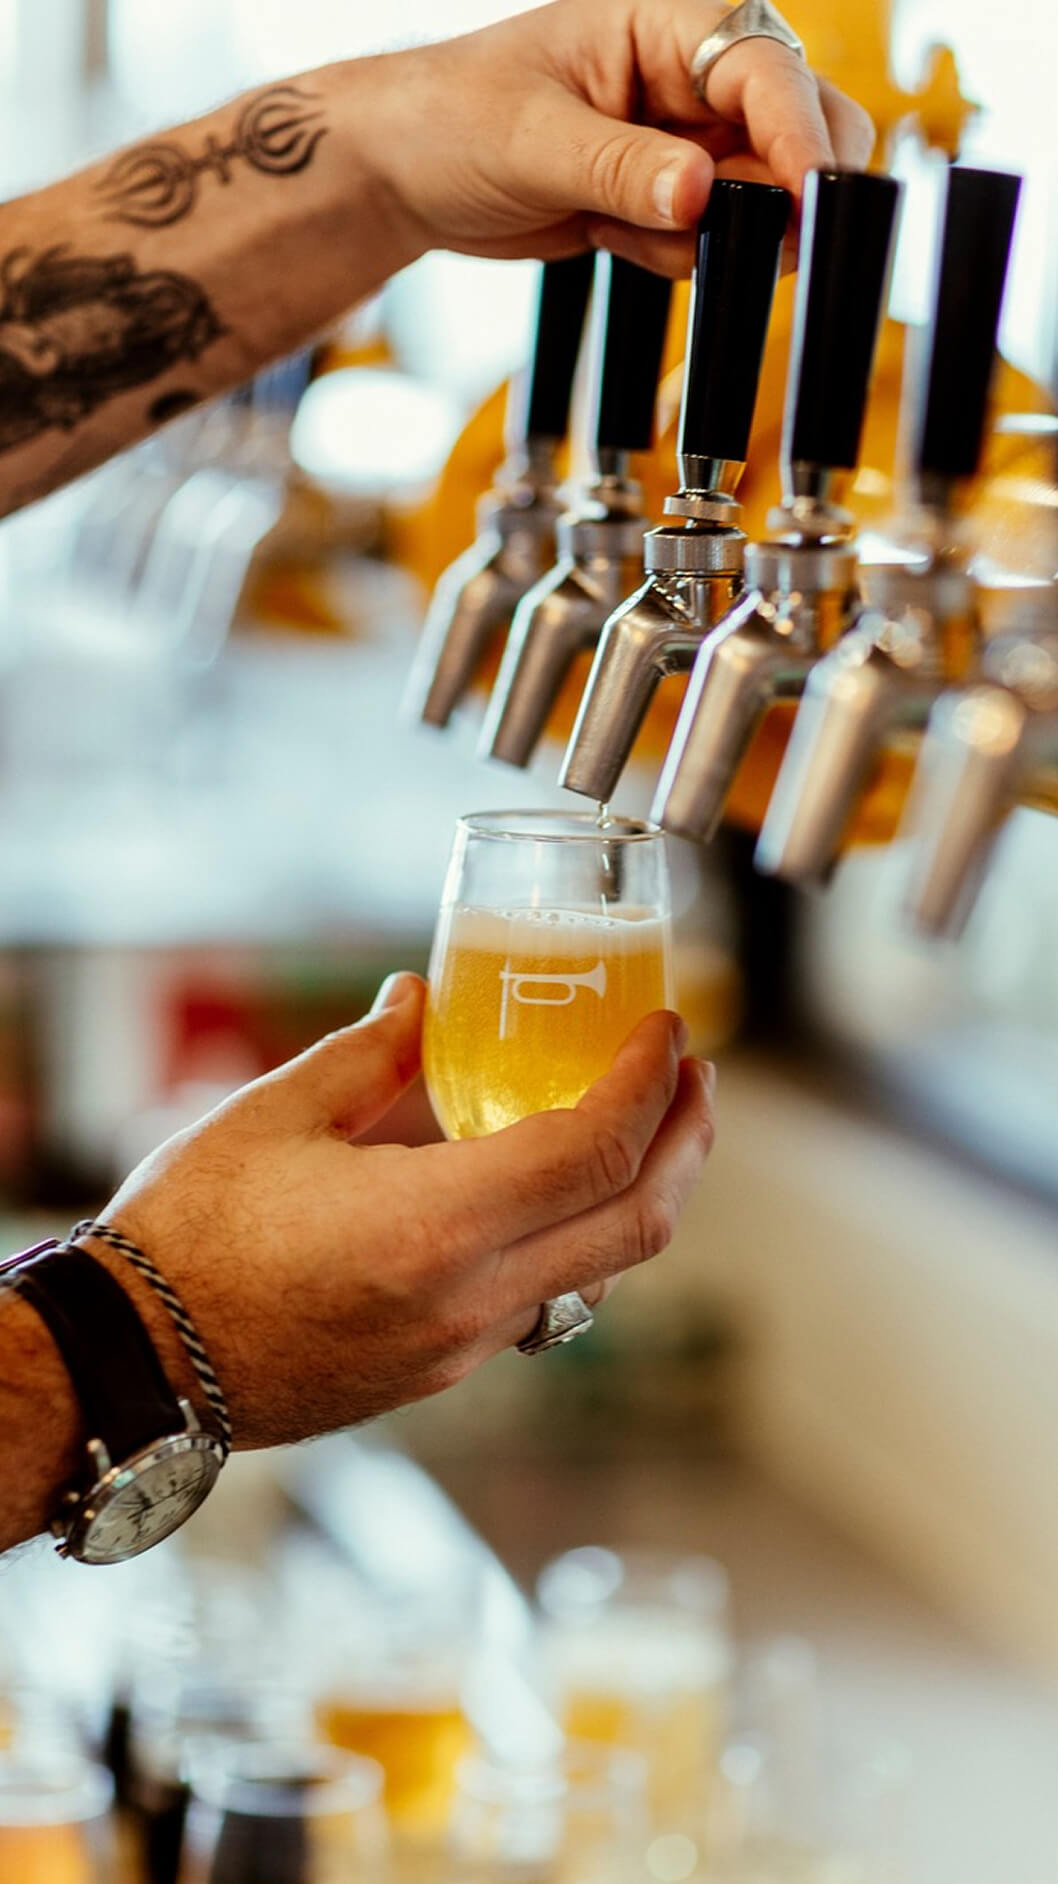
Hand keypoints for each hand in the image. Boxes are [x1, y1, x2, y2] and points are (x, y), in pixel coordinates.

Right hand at [102, 972, 714, 1449]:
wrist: (133, 1367)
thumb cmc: (188, 1237)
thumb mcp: (274, 1118)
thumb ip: (368, 1053)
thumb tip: (423, 998)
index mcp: (435, 1226)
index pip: (596, 1149)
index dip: (648, 1081)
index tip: (665, 1027)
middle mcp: (470, 1300)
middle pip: (637, 1223)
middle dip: (685, 1140)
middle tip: (691, 1074)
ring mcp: (462, 1349)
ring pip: (603, 1271)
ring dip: (642, 1192)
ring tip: (643, 1123)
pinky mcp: (442, 1372)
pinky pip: (550, 1299)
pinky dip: (582, 1235)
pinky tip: (557, 1188)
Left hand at [367, 0, 874, 275]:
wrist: (408, 173)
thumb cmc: (452, 119)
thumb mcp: (533, 143)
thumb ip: (621, 169)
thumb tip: (699, 194)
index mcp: (666, 22)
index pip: (766, 69)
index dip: (798, 135)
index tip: (805, 201)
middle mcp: (691, 74)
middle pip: (797, 130)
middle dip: (772, 196)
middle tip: (719, 235)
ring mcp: (686, 138)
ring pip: (760, 200)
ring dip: (704, 238)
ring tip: (615, 225)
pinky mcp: (670, 195)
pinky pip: (713, 240)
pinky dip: (673, 257)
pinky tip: (610, 237)